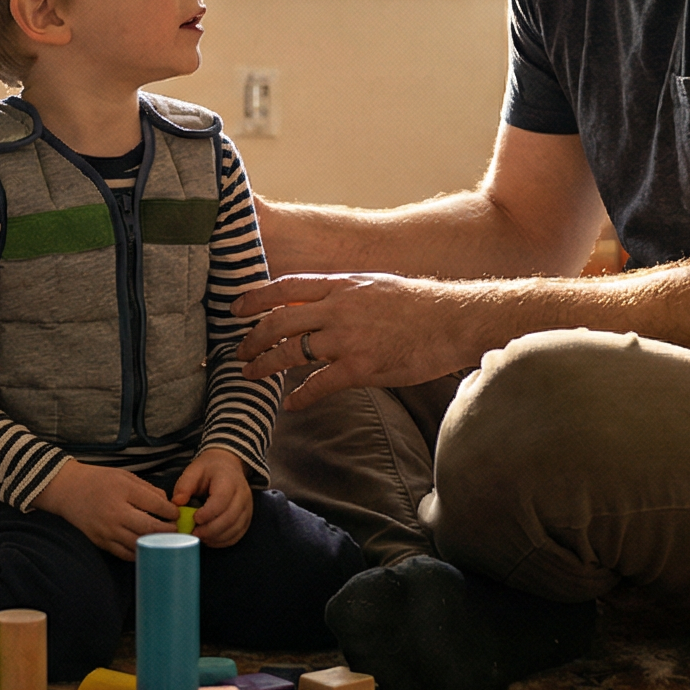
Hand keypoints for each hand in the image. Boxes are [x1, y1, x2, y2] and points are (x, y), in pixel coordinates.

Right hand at [33, 460, 178, 559]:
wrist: (67, 490)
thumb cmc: (98, 480)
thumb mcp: (124, 476)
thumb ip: (147, 489)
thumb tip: (167, 504)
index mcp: (123, 491)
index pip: (155, 504)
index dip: (170, 511)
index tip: (175, 514)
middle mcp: (115, 512)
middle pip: (150, 527)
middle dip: (167, 531)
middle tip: (176, 530)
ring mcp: (107, 530)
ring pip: (139, 543)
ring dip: (156, 544)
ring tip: (165, 540)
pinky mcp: (100, 542)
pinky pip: (124, 553)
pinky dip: (138, 552)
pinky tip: (146, 547)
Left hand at [169, 447, 252, 547]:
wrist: (228, 466)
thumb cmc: (209, 469)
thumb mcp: (194, 471)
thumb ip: (184, 486)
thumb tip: (177, 503)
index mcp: (229, 480)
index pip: (221, 500)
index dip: (208, 513)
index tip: (194, 519)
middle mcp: (242, 494)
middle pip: (230, 518)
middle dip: (210, 530)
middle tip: (193, 533)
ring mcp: (247, 508)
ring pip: (235, 529)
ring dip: (216, 537)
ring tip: (199, 537)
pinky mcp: (246, 518)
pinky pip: (238, 534)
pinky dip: (223, 541)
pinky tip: (209, 539)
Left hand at [233, 272, 491, 408]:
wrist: (453, 320)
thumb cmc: (420, 304)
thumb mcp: (375, 285)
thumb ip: (345, 293)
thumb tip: (321, 302)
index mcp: (342, 286)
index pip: (286, 288)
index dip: (256, 298)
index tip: (235, 307)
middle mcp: (338, 309)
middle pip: (279, 321)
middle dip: (253, 338)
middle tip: (238, 350)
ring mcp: (348, 339)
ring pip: (292, 352)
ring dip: (266, 366)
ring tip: (251, 375)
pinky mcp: (361, 367)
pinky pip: (319, 384)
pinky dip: (300, 396)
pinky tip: (290, 404)